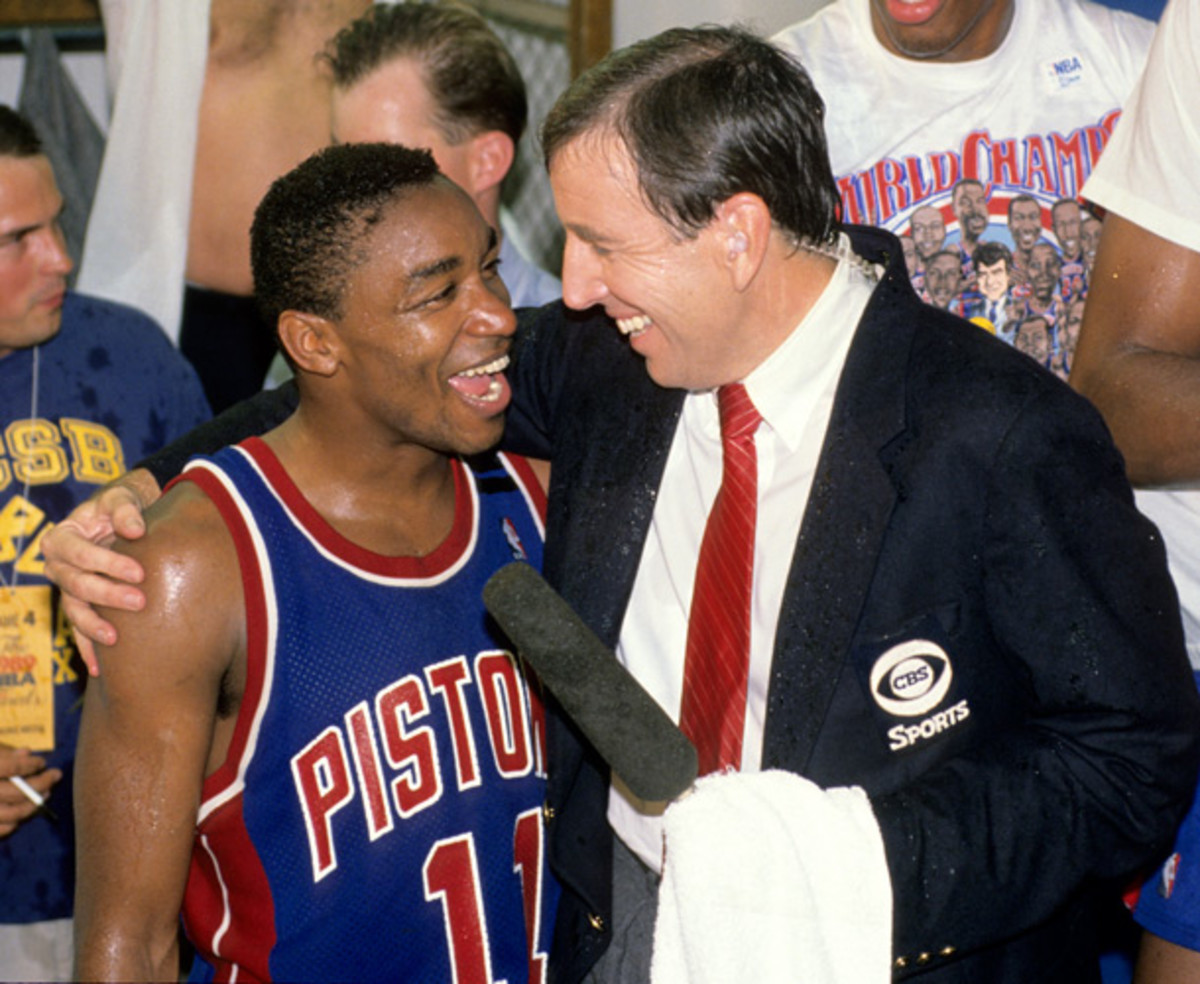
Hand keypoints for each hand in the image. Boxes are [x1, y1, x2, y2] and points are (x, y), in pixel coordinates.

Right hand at [0, 746, 60, 836]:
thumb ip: (1, 753)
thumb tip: (26, 752)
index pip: (12, 767)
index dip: (31, 764)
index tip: (42, 762)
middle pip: (17, 791)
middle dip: (41, 783)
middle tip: (56, 775)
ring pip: (13, 814)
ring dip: (33, 804)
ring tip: (45, 794)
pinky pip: (2, 830)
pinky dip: (14, 823)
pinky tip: (22, 813)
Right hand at [42, 469, 161, 674]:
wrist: (124, 517)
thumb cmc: (120, 506)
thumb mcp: (121, 499)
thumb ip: (125, 510)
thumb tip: (135, 531)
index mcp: (61, 537)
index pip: (79, 553)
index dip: (106, 563)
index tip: (139, 572)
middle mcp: (57, 565)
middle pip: (77, 585)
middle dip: (107, 595)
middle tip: (139, 601)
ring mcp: (67, 588)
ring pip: (74, 611)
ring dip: (94, 626)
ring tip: (116, 640)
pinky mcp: (80, 605)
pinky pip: (78, 629)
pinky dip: (87, 648)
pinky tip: (98, 669)